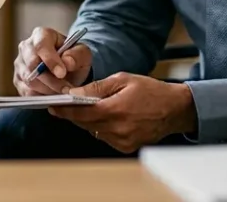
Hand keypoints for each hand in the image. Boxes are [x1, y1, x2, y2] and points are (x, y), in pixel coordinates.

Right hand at [14, 27, 92, 96]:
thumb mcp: (82, 53)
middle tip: (66, 89)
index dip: (50, 60)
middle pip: (32, 65)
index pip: (41, 45)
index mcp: (42, 35)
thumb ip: (77, 55)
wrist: (68, 70)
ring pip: (30, 81)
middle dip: (51, 80)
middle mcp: (26, 47)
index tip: (62, 73)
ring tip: (63, 92)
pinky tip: (53, 96)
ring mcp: (20, 64)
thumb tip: (67, 62)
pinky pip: (27, 92)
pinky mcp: (18, 80)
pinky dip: (42, 97)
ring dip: (48, 90)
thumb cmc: (73, 58)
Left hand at [47, 73, 194, 153]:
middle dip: (73, 114)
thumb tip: (73, 93)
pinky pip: (104, 136)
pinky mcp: (126, 147)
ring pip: (93, 130)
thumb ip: (96, 87)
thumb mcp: (123, 80)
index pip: (81, 113)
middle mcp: (118, 129)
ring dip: (88, 120)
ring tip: (89, 107)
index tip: (52, 105)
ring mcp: (122, 140)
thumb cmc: (150, 91)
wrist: (175, 109)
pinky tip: (107, 116)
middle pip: (85, 123)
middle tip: (63, 105)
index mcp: (116, 110)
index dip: (64, 110)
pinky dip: (101, 127)